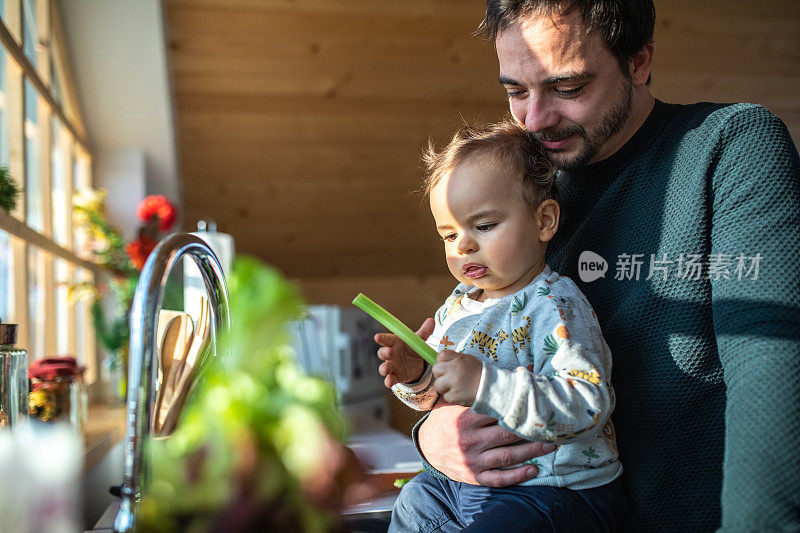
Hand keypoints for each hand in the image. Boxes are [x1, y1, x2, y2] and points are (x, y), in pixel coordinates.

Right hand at [374, 318, 434, 387]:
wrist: (416, 364)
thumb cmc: (412, 348)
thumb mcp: (418, 340)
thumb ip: (424, 331)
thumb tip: (432, 320)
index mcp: (394, 342)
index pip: (386, 339)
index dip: (381, 338)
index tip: (377, 337)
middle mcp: (390, 354)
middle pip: (382, 352)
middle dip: (384, 352)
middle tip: (388, 352)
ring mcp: (392, 365)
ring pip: (384, 367)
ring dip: (384, 368)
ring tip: (386, 369)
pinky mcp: (396, 376)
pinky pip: (390, 379)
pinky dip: (389, 381)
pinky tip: (389, 382)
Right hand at [418, 400, 555, 486]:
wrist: (426, 447)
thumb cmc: (444, 421)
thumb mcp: (450, 402)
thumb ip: (468, 392)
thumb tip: (491, 372)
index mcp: (466, 420)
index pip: (496, 412)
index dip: (518, 407)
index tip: (535, 403)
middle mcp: (471, 440)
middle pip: (507, 435)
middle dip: (531, 431)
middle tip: (551, 426)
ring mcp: (474, 460)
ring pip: (507, 456)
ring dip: (531, 452)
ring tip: (550, 446)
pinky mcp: (475, 476)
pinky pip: (498, 478)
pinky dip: (517, 476)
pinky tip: (533, 471)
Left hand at [432, 350, 482, 405]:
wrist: (493, 388)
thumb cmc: (479, 373)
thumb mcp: (468, 360)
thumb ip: (454, 358)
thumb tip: (439, 359)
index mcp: (458, 360)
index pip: (440, 356)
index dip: (442, 361)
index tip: (448, 366)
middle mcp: (454, 370)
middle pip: (436, 370)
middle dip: (441, 374)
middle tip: (450, 378)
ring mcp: (454, 384)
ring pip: (438, 385)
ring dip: (445, 387)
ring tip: (456, 387)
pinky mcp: (455, 396)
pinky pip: (446, 397)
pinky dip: (452, 397)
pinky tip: (461, 394)